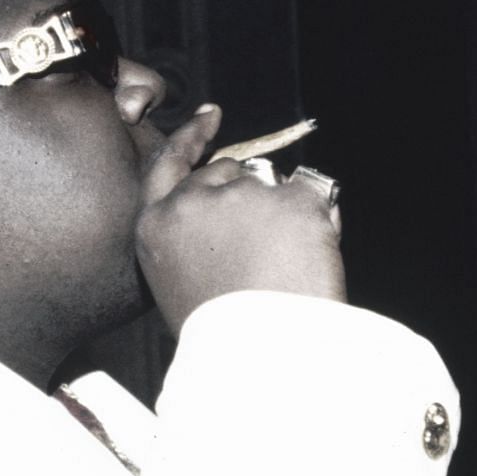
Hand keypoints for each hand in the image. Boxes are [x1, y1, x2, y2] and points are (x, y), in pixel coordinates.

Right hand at [134, 105, 346, 334]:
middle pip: (227, 172)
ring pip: (273, 185)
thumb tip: (232, 223)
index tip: (210, 117)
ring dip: (284, 213)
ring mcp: (246, 197)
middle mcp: (195, 202)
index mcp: (156, 226)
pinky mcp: (295, 202)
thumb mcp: (181, 287)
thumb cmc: (224, 337)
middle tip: (265, 233)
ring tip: (287, 265)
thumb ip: (194, 243)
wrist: (266, 358)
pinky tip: (312, 256)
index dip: (191, 138)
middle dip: (246, 191)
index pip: (170, 164)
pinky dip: (320, 222)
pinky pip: (315, 197)